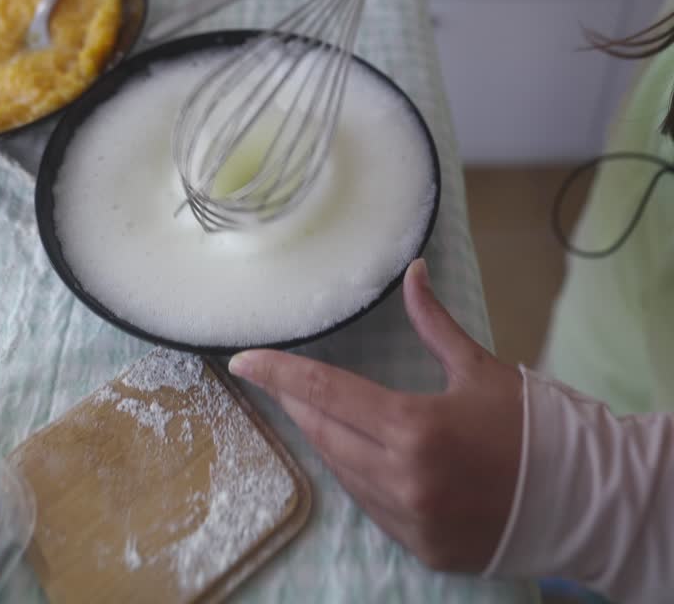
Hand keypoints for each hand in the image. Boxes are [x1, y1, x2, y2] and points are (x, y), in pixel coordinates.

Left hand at [229, 259, 522, 572]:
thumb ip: (433, 322)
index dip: (279, 375)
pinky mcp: (419, 547)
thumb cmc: (527, 424)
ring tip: (321, 409)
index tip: (243, 361)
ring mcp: (409, 520)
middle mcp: (403, 480)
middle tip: (280, 378)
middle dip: (299, 403)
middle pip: (324, 434)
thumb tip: (412, 271)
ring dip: (327, 438)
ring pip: (342, 471)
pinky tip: (362, 452)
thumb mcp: (477, 367)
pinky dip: (358, 473)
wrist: (576, 496)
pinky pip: (369, 504)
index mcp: (415, 428)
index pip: (326, 394)